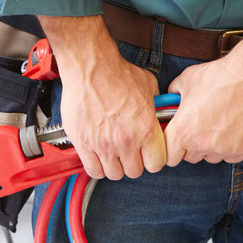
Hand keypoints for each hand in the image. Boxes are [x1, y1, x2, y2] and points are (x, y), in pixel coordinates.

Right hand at [60, 53, 165, 178]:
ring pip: (114, 174)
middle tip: (128, 153)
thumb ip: (155, 106)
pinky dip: (96, 167)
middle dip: (133, 163)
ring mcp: (104, 145)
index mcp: (146, 129)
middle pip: (135, 172)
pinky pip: (93, 170)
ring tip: (112, 154)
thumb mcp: (148, 86)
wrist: (90, 68)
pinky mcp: (84, 144)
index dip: (152, 160)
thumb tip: (158, 112)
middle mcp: (126, 141)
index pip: (156, 164)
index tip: (147, 155)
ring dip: (114, 166)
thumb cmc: (116, 73)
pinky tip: (97, 156)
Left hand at [163, 0, 242, 165]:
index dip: (172, 148)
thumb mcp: (186, 80)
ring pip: (211, 157)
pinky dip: (231, 147)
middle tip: (201, 126)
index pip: (169, 157)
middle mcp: (201, 144)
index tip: (177, 142)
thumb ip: (173, 95)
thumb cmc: (220, 76)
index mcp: (182, 131)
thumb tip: (170, 99)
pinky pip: (231, 156)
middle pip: (190, 157)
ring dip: (212, 146)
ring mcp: (223, 150)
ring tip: (219, 123)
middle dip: (192, 145)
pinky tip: (234, 128)